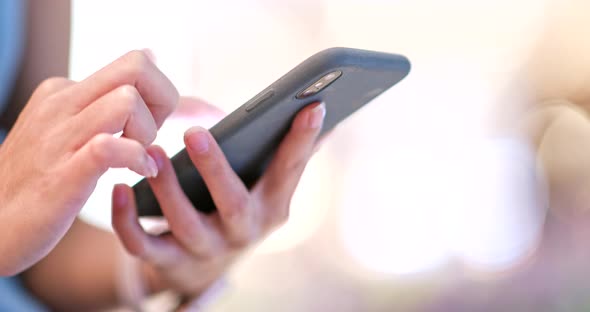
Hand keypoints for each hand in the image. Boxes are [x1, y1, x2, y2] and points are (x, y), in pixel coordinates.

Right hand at [0, 50, 178, 274]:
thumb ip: (108, 98)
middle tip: (151, 134)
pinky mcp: (64, 173)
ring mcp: (60, 137)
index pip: (134, 63)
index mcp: (64, 92)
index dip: (158, 93)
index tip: (150, 125)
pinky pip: (111, 147)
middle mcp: (61, 104)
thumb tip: (150, 55)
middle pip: (135, 66)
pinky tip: (140, 173)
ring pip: (127, 102)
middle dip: (162, 99)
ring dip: (147, 133)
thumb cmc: (39, 180)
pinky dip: (138, 159)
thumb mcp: (71, 128)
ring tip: (140, 158)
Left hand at [111, 102, 325, 296]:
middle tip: (195, 133)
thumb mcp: (267, 188)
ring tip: (152, 152)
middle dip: (216, 170)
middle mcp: (242, 232)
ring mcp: (205, 250)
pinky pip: (144, 245)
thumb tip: (322, 113)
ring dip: (167, 190)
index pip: (290, 172)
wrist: (205, 266)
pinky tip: (118, 190)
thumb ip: (290, 155)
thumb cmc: (239, 209)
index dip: (302, 141)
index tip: (312, 105)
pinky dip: (128, 221)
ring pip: (185, 224)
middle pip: (233, 204)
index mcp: (271, 208)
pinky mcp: (169, 262)